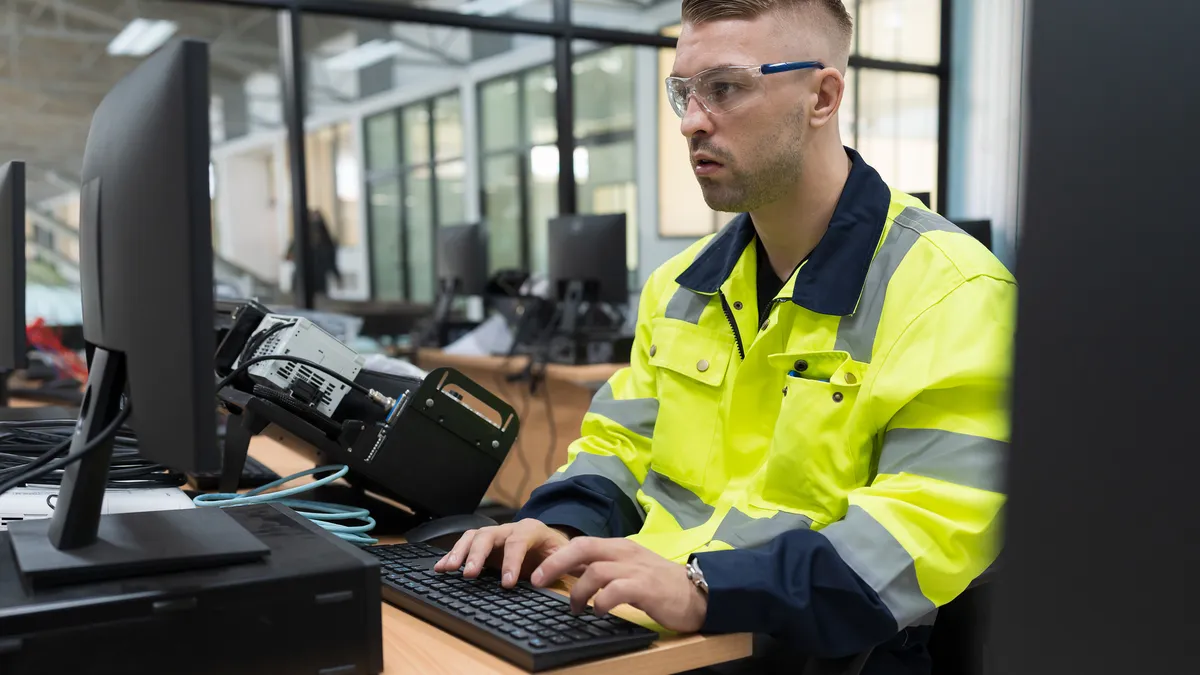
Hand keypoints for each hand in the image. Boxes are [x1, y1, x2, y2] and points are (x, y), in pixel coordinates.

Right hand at [433, 518, 570, 587]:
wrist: (553, 543)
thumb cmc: (558, 552)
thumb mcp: (567, 556)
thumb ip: (564, 565)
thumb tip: (556, 578)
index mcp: (532, 530)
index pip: (518, 541)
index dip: (511, 561)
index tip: (507, 583)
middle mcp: (510, 528)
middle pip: (489, 535)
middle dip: (478, 554)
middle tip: (469, 575)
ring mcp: (495, 534)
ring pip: (474, 536)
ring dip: (460, 553)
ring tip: (448, 569)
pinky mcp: (485, 543)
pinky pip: (466, 544)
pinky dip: (452, 554)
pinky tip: (441, 567)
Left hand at [531, 537, 707, 632]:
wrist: (699, 593)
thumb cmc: (661, 585)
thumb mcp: (629, 570)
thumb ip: (603, 568)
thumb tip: (571, 572)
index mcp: (620, 547)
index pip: (582, 543)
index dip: (557, 555)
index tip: (538, 570)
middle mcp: (625, 553)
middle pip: (582, 548)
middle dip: (555, 563)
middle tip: (537, 580)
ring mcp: (635, 569)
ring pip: (595, 571)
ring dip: (578, 591)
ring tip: (576, 608)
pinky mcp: (646, 588)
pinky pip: (616, 591)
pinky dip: (601, 602)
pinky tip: (599, 612)